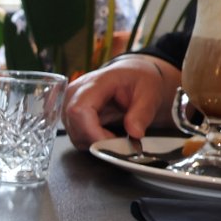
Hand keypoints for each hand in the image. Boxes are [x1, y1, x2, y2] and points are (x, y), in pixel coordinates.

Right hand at [62, 55, 180, 149]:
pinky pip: (76, 136)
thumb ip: (143, 113)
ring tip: (116, 136)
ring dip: (96, 142)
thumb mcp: (151, 93)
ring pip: (75, 135)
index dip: (93, 132)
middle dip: (98, 140)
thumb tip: (135, 133)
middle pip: (75, 126)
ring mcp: (70, 104)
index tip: (114, 143)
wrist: (132, 77)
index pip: (79, 110)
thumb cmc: (139, 80)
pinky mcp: (70, 115)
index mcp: (95, 82)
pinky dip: (93, 141)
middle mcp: (75, 92)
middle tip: (121, 141)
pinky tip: (106, 134)